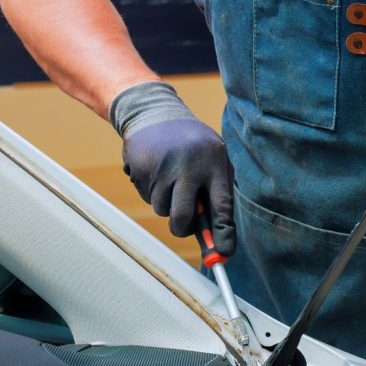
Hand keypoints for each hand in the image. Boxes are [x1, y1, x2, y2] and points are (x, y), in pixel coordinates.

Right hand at [112, 82, 235, 254]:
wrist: (155, 112)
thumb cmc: (193, 145)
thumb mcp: (214, 158)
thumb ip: (217, 193)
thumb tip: (218, 238)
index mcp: (214, 163)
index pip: (222, 206)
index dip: (222, 233)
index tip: (223, 253)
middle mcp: (189, 166)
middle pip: (184, 217)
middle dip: (183, 229)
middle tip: (183, 226)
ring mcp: (162, 167)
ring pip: (162, 210)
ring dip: (166, 204)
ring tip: (170, 180)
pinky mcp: (141, 167)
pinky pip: (146, 197)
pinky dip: (151, 191)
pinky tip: (156, 171)